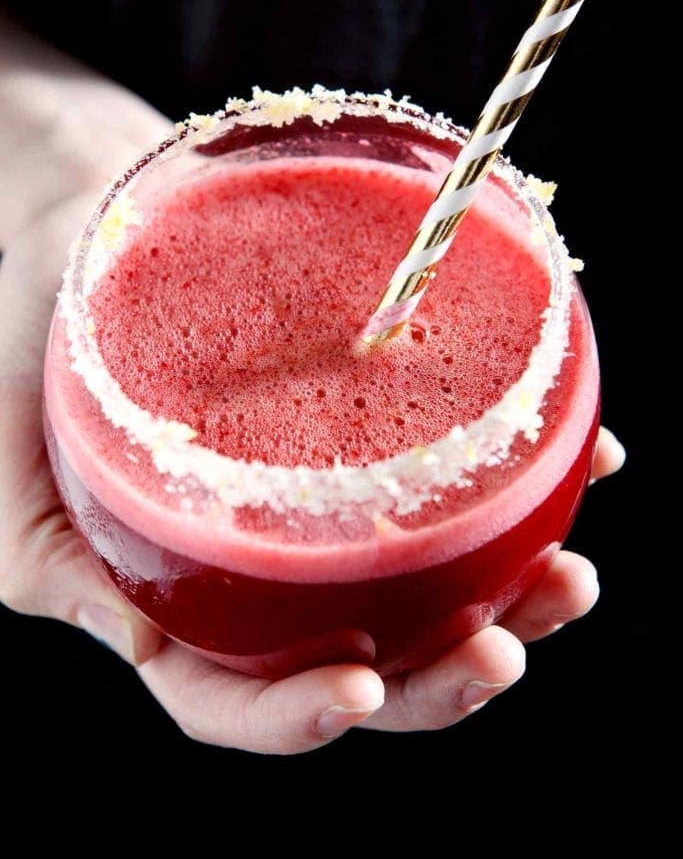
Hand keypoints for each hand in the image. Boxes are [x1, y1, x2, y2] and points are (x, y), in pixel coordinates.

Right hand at [0, 188, 624, 751]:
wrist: (79, 222)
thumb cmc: (22, 344)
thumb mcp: (9, 471)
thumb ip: (57, 570)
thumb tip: (143, 643)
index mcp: (176, 591)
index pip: (234, 694)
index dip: (293, 716)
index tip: (358, 687)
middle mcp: (262, 558)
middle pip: (362, 651)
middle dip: (443, 675)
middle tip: (508, 648)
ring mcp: (319, 491)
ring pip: (427, 575)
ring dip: (507, 591)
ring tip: (568, 578)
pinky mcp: (359, 416)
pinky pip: (452, 458)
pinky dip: (526, 470)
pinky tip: (587, 459)